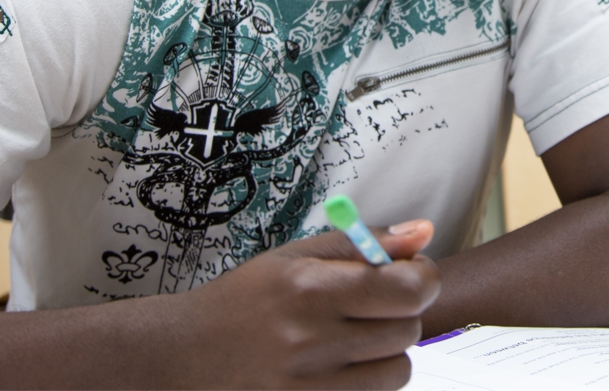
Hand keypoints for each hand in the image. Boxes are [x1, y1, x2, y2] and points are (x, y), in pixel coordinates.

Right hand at [176, 221, 439, 389]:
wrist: (185, 355)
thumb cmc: (246, 300)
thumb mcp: (297, 256)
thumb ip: (364, 242)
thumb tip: (423, 233)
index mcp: (311, 290)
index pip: (408, 289)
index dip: (422, 278)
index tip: (411, 273)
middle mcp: (311, 342)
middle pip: (408, 330)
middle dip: (402, 312)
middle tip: (374, 304)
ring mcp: (310, 387)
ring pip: (398, 370)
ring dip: (387, 352)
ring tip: (353, 337)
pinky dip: (368, 381)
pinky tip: (340, 365)